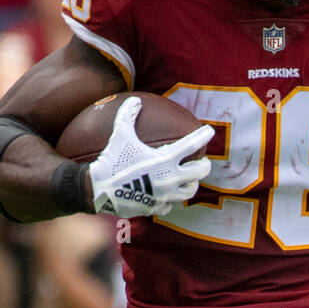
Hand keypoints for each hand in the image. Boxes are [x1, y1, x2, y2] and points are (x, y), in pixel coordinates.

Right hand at [87, 95, 213, 217]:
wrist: (99, 189)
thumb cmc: (111, 160)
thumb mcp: (120, 135)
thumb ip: (128, 115)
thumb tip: (136, 99)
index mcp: (165, 159)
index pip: (192, 145)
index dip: (203, 136)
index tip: (209, 131)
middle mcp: (169, 178)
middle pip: (200, 172)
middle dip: (204, 165)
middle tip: (202, 162)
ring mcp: (164, 195)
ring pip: (189, 191)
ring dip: (191, 184)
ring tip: (188, 180)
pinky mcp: (155, 208)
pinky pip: (169, 206)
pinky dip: (169, 201)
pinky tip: (165, 197)